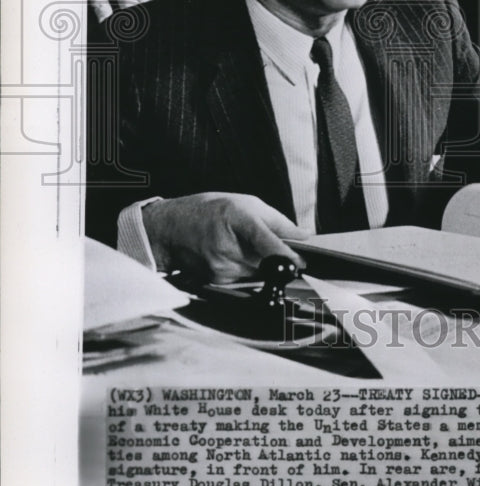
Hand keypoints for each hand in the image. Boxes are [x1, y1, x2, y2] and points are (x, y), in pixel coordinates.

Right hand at [142, 192, 309, 282]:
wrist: (169, 229)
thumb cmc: (210, 210)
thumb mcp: (246, 203)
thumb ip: (278, 221)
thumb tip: (304, 237)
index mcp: (237, 219)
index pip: (265, 242)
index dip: (285, 255)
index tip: (300, 262)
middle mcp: (228, 247)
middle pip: (268, 263)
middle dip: (278, 259)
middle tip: (271, 245)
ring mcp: (220, 268)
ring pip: (259, 273)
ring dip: (261, 264)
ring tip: (242, 245)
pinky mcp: (216, 282)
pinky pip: (245, 279)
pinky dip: (246, 269)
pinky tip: (231, 254)